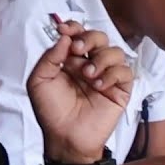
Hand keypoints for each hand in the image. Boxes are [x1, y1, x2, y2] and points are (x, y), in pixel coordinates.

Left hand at [29, 20, 133, 164]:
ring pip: (115, 52)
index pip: (78, 34)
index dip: (74, 27)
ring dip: (101, 59)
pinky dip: (112, 74)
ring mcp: (106, 77)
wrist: (65, 137)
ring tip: (88, 75)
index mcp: (71, 60)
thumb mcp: (38, 81)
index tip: (64, 30)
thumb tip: (65, 38)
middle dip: (90, 39)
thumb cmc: (51, 112)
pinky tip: (99, 86)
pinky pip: (125, 72)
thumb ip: (49, 57)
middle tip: (79, 50)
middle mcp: (90, 64)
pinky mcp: (120, 90)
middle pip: (100, 37)